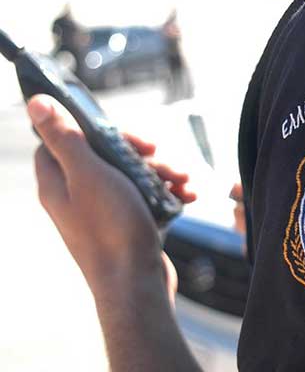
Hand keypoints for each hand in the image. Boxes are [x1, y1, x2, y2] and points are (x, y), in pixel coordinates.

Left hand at [28, 94, 194, 301]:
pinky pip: (144, 199)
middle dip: (137, 153)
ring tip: (183, 179)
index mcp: (58, 183)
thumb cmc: (110, 229)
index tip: (119, 132)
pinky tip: (185, 196)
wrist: (135, 284)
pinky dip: (165, 194)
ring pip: (129, 177)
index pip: (64, 141)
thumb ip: (64, 138)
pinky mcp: (126, 226)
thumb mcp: (88, 174)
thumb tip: (36, 103)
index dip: (91, 130)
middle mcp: (76, 197)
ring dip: (158, 173)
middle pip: (104, 157)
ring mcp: (102, 213)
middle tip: (157, 154)